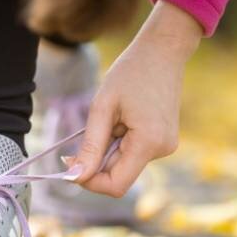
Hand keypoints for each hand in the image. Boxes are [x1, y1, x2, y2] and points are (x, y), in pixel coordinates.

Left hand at [67, 1, 201, 196]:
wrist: (163, 50)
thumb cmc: (130, 72)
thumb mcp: (102, 108)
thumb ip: (90, 146)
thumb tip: (75, 177)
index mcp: (148, 143)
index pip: (115, 186)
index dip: (90, 182)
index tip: (71, 165)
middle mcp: (161, 150)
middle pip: (119, 175)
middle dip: (96, 162)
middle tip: (81, 137)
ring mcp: (165, 146)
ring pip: (124, 164)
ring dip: (107, 150)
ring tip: (109, 119)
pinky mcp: (163, 141)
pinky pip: (133, 153)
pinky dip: (118, 143)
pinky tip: (120, 120)